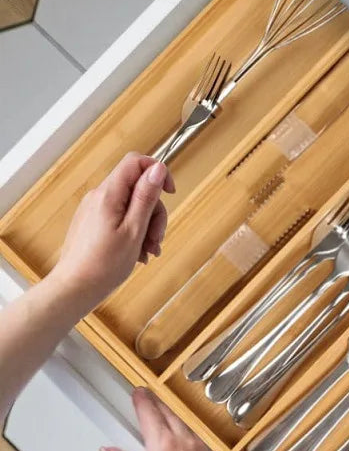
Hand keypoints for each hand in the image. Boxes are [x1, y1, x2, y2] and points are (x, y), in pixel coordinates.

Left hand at [49, 153, 174, 312]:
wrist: (75, 288)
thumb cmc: (102, 265)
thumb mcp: (134, 230)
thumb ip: (146, 197)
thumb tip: (157, 169)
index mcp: (109, 195)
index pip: (136, 162)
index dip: (157, 172)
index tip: (170, 192)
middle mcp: (99, 197)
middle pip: (138, 188)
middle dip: (155, 212)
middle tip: (156, 238)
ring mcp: (95, 209)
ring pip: (133, 205)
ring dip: (147, 226)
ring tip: (148, 251)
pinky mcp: (94, 221)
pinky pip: (122, 217)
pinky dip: (135, 232)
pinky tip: (138, 252)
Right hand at [101, 388, 239, 450]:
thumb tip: (108, 450)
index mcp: (164, 447)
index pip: (150, 415)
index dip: (143, 401)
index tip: (138, 391)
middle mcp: (188, 443)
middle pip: (171, 417)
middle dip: (159, 406)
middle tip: (150, 399)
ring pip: (189, 429)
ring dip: (177, 421)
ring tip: (168, 418)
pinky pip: (204, 445)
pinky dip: (193, 440)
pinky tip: (190, 447)